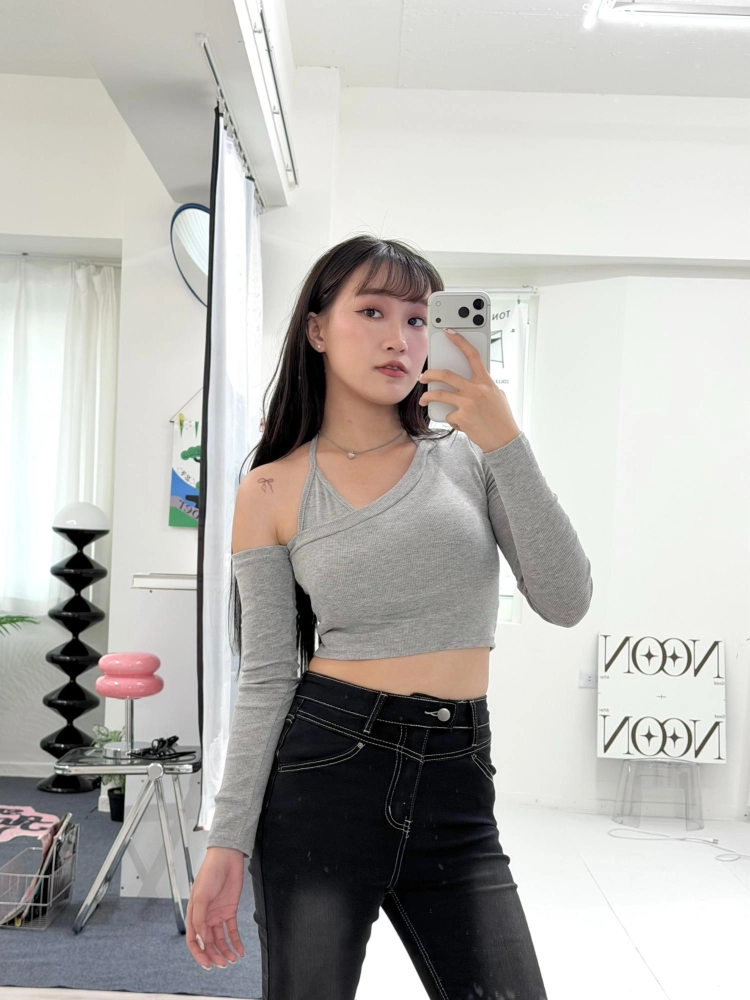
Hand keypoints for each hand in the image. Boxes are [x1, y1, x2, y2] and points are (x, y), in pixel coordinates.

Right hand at [186, 847, 245, 969]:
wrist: (227, 858)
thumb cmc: (210, 873)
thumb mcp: (201, 896)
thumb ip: (200, 919)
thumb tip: (201, 940)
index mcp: (194, 914)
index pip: (193, 941)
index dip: (199, 954)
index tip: (207, 964)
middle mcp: (205, 917)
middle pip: (208, 943)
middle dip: (214, 955)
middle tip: (222, 964)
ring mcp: (218, 914)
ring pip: (220, 939)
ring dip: (225, 951)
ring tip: (232, 960)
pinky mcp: (230, 910)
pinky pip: (232, 930)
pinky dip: (236, 941)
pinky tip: (239, 950)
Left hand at [417, 329, 521, 452]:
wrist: (504, 440)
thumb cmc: (501, 418)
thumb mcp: (496, 395)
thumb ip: (482, 386)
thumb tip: (466, 380)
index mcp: (486, 381)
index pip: (472, 355)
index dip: (460, 341)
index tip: (449, 333)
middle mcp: (476, 390)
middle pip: (446, 375)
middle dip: (430, 374)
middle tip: (423, 376)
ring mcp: (468, 403)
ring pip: (439, 395)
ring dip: (427, 397)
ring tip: (423, 400)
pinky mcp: (462, 417)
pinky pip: (448, 415)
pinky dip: (452, 420)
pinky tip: (462, 424)